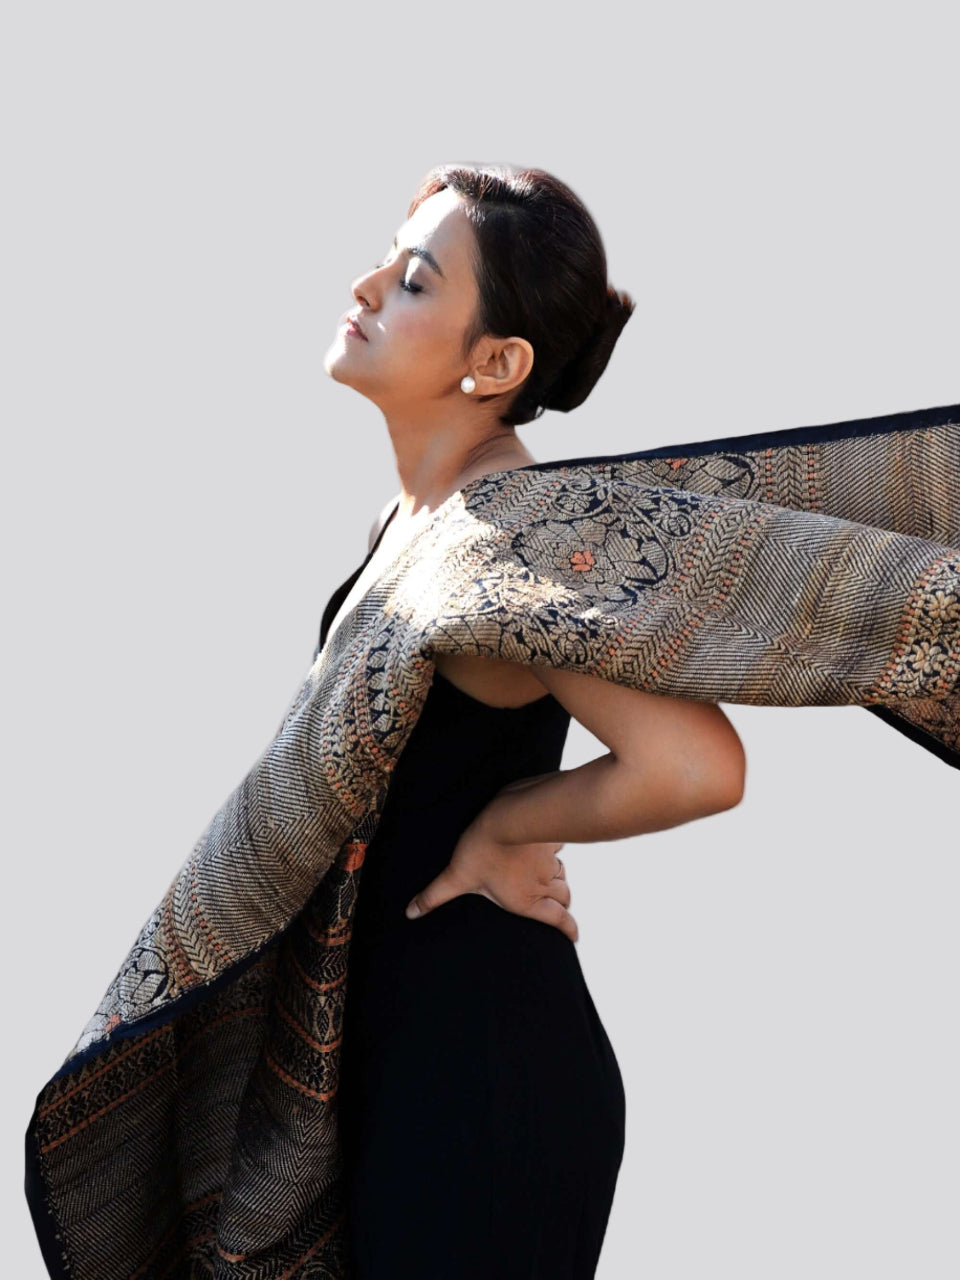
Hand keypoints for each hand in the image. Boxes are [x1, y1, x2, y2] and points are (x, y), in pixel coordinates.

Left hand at [403, 800, 577, 942]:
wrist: (509, 815)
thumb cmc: (482, 850)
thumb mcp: (456, 876)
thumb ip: (435, 896)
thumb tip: (410, 913)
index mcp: (526, 900)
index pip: (557, 920)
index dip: (569, 930)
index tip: (574, 936)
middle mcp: (544, 884)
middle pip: (564, 897)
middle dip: (563, 902)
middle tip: (559, 905)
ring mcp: (551, 861)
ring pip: (563, 874)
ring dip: (559, 878)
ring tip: (551, 878)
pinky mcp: (552, 839)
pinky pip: (559, 848)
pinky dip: (555, 851)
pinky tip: (548, 846)